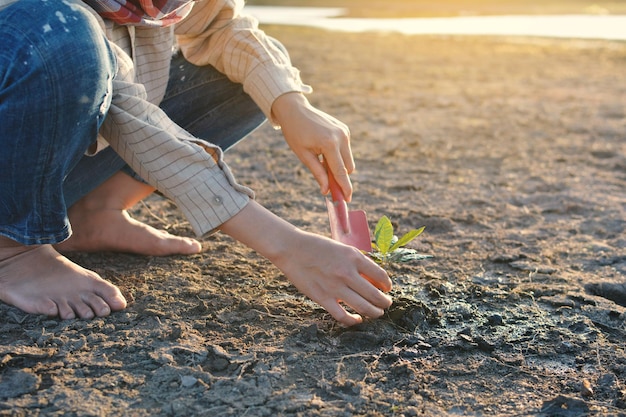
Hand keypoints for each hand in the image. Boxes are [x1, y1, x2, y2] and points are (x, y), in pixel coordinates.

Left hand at [271, 92, 354, 201]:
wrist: (295, 109)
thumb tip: (326, 191)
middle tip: (327, 182)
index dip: (344, 188)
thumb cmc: (295, 132)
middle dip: (340, 177)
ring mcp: (345, 132)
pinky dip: (338, 156)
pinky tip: (322, 149)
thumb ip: (318, 173)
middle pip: (348, 168)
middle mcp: (341, 137)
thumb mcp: (303, 155)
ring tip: (320, 159)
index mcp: (330, 144)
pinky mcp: (345, 129)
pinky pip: (346, 150)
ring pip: (348, 160)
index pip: (340, 172)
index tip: (347, 200)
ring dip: (338, 166)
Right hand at [275, 231, 392, 325]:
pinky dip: (353, 321)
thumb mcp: (341, 248)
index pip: (380, 275)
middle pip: (375, 295)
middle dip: (384, 302)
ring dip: (375, 312)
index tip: (387, 288)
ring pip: (363, 307)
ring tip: (377, 313)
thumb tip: (372, 278)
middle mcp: (347, 273)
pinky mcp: (323, 298)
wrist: (292, 249)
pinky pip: (342, 315)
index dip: (387, 284)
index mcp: (354, 257)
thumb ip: (356, 262)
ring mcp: (335, 287)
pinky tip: (357, 320)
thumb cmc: (316, 246)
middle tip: (386, 304)